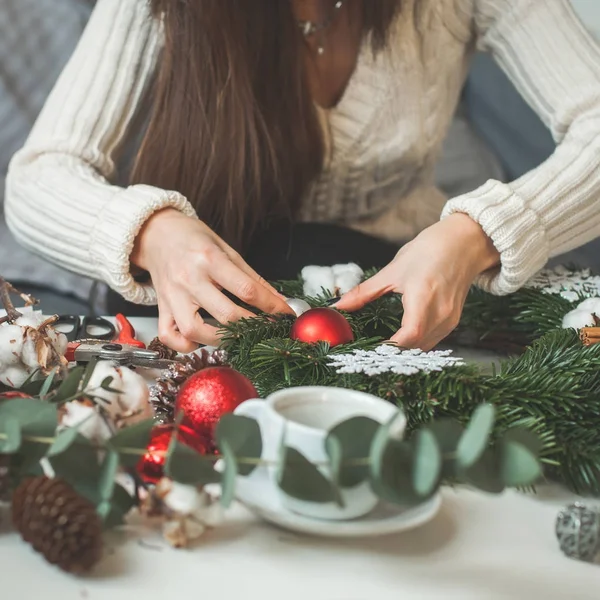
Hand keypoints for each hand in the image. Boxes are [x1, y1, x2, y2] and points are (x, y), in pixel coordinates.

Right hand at [131, 209, 291, 351]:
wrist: (157, 234)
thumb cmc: (193, 239)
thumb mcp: (227, 249)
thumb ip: (252, 277)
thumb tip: (278, 299)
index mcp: (209, 259)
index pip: (246, 289)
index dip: (271, 305)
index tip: (286, 314)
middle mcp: (189, 279)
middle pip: (226, 314)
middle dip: (253, 326)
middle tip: (267, 327)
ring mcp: (172, 296)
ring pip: (195, 331)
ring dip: (221, 340)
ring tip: (236, 336)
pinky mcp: (161, 308)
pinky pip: (169, 336)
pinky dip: (186, 345)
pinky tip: (201, 340)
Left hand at [335, 214, 499, 349]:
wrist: (464, 242)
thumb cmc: (430, 251)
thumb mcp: (392, 270)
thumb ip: (364, 292)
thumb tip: (338, 305)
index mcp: (424, 296)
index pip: (410, 334)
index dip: (390, 347)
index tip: (370, 349)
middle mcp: (440, 312)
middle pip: (416, 346)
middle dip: (393, 352)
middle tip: (369, 351)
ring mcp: (450, 318)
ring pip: (425, 347)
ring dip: (405, 350)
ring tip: (382, 348)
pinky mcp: (453, 320)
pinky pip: (433, 340)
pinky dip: (416, 343)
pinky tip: (401, 339)